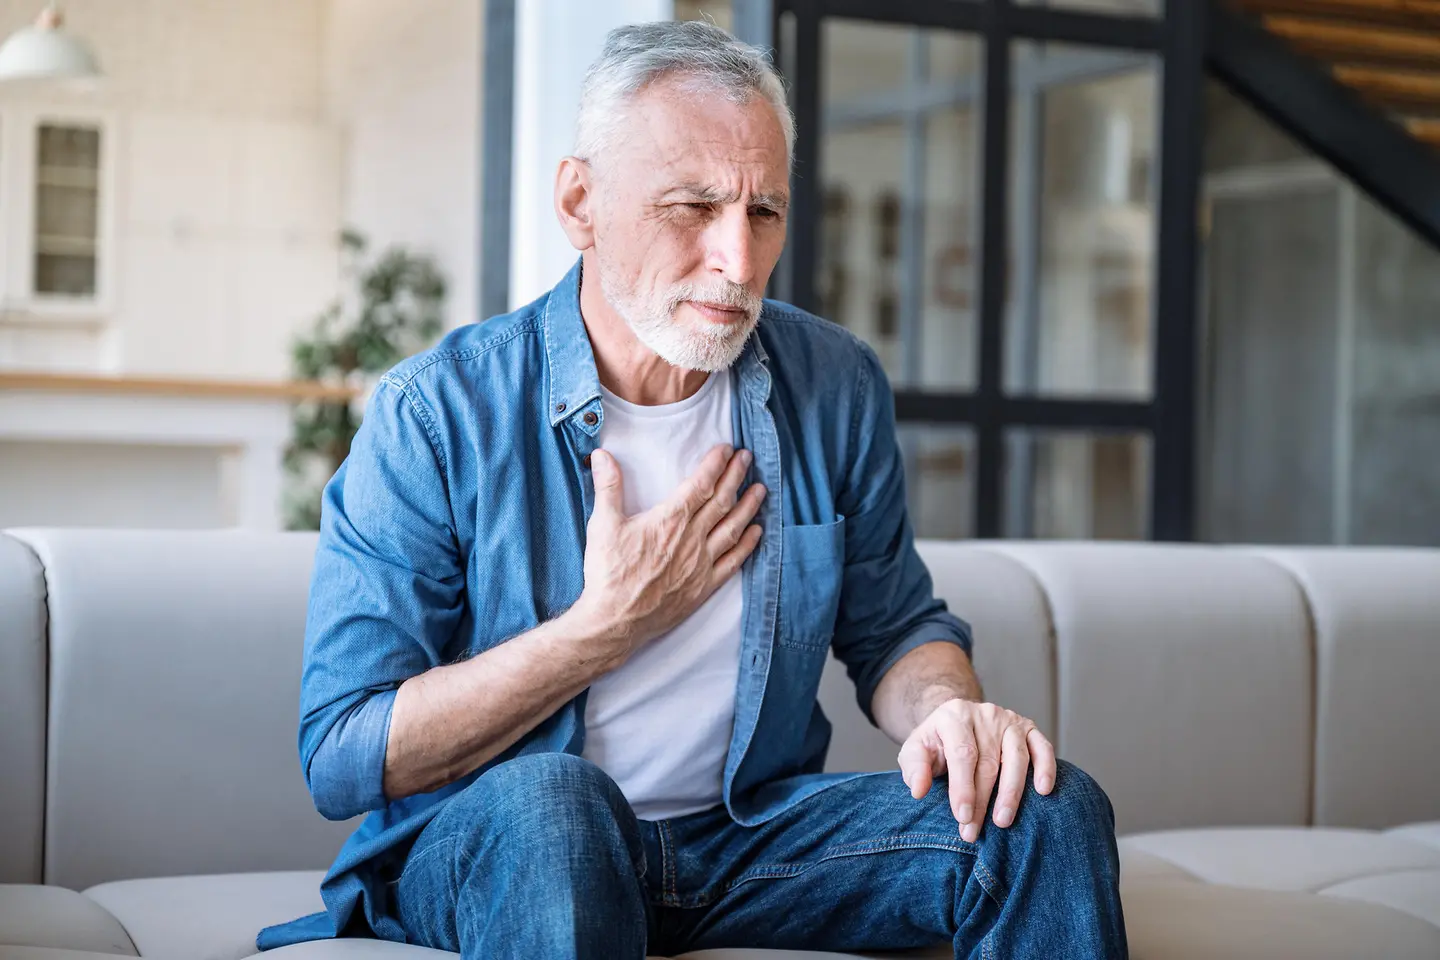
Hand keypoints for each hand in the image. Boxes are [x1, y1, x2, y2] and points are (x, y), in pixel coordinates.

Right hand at [574, 443, 765, 661]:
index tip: (726, 449)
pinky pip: (732, 562)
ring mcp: (701, 564)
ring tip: (761, 489)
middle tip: (747, 458)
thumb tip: (603, 455)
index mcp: (669, 520)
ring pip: (732, 529)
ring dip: (749, 507)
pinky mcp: (703, 587)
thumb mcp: (603, 525)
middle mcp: (691, 539)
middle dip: (736, 477)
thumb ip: (608, 487)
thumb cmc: (608, 573)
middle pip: (721, 501)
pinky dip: (747, 545)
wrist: (615, 621)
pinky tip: (757, 533)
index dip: (715, 464)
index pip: (700, 484)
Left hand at [897, 699, 1055, 842]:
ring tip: (1003, 821)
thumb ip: (914, 767)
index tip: (962, 817)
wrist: (956, 722)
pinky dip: (1045, 768)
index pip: (962, 754)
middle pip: (988, 762)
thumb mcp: (916, 750)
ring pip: (1016, 757)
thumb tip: (918, 790)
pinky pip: (1042, 747)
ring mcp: (1009, 719)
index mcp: (954, 715)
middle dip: (982, 801)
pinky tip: (1043, 791)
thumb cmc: (937, 743)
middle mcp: (985, 713)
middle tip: (973, 831)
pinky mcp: (1028, 728)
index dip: (963, 788)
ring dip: (1011, 793)